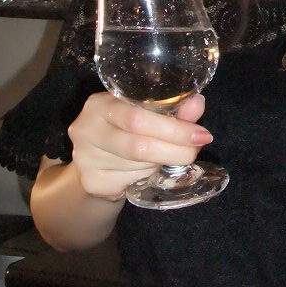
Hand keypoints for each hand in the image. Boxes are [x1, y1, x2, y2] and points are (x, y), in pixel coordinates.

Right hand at [67, 92, 211, 199]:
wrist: (95, 162)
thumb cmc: (125, 131)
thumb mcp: (147, 114)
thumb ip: (174, 110)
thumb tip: (197, 104)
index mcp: (100, 104)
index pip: (137, 116)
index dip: (173, 128)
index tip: (200, 135)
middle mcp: (86, 129)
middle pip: (138, 145)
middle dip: (174, 149)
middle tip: (194, 151)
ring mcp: (84, 158)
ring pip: (138, 165)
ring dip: (162, 162)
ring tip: (168, 156)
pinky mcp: (91, 182)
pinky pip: (130, 182)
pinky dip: (147, 176)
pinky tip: (149, 170)